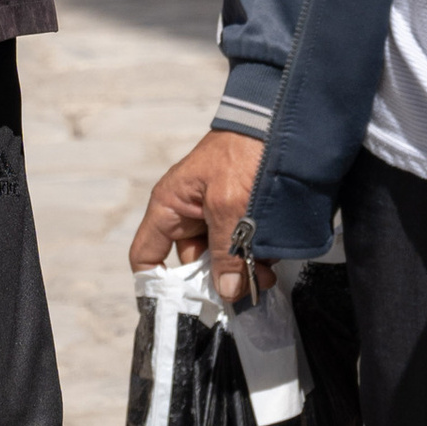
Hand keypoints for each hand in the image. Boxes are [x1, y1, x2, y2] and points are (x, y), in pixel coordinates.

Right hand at [129, 130, 266, 303]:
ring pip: (222, 260)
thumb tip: (228, 292)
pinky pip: (243, 247)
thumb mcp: (230, 204)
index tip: (181, 307)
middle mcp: (189, 214)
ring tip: (266, 274)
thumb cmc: (243, 152)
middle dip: (218, 281)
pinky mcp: (242, 216)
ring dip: (243, 272)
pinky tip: (272, 260)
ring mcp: (216, 216)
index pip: (146, 255)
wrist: (280, 118)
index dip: (157, 283)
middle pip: (192, 265)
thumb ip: (226, 251)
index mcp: (170, 207)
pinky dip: (256, 258)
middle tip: (246, 290)